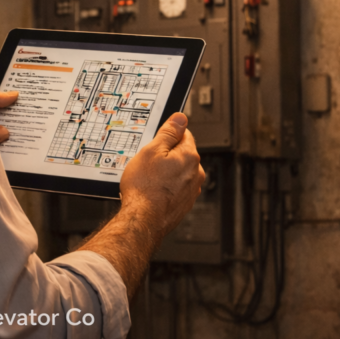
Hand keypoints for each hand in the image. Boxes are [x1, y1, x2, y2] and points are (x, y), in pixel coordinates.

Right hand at [119, 113, 204, 233]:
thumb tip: (180, 118)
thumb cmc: (145, 188)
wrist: (143, 220)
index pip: (184, 134)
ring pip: (178, 172)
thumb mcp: (151, 151)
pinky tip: (152, 191)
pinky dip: (166, 187)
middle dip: (166, 155)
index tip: (155, 141)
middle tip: (147, 161)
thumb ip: (168, 132)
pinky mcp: (185, 204)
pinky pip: (175, 188)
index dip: (167, 135)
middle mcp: (196, 173)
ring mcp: (191, 190)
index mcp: (190, 156)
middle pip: (181, 154)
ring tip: (148, 178)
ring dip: (166, 172)